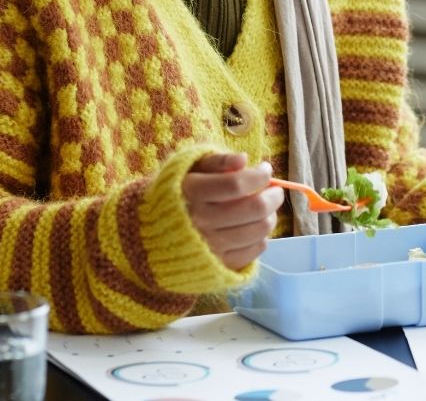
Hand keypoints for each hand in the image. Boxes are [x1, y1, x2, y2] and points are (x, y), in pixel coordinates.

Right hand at [181, 152, 284, 270]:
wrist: (151, 234)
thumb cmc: (179, 194)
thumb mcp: (190, 169)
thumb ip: (218, 161)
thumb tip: (244, 160)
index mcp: (192, 193)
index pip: (237, 184)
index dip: (259, 176)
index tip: (265, 169)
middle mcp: (201, 222)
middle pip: (255, 209)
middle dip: (273, 195)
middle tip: (273, 189)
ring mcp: (211, 247)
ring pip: (260, 230)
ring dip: (270, 216)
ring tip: (263, 208)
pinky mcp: (219, 265)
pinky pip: (255, 250)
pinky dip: (261, 236)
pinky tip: (252, 226)